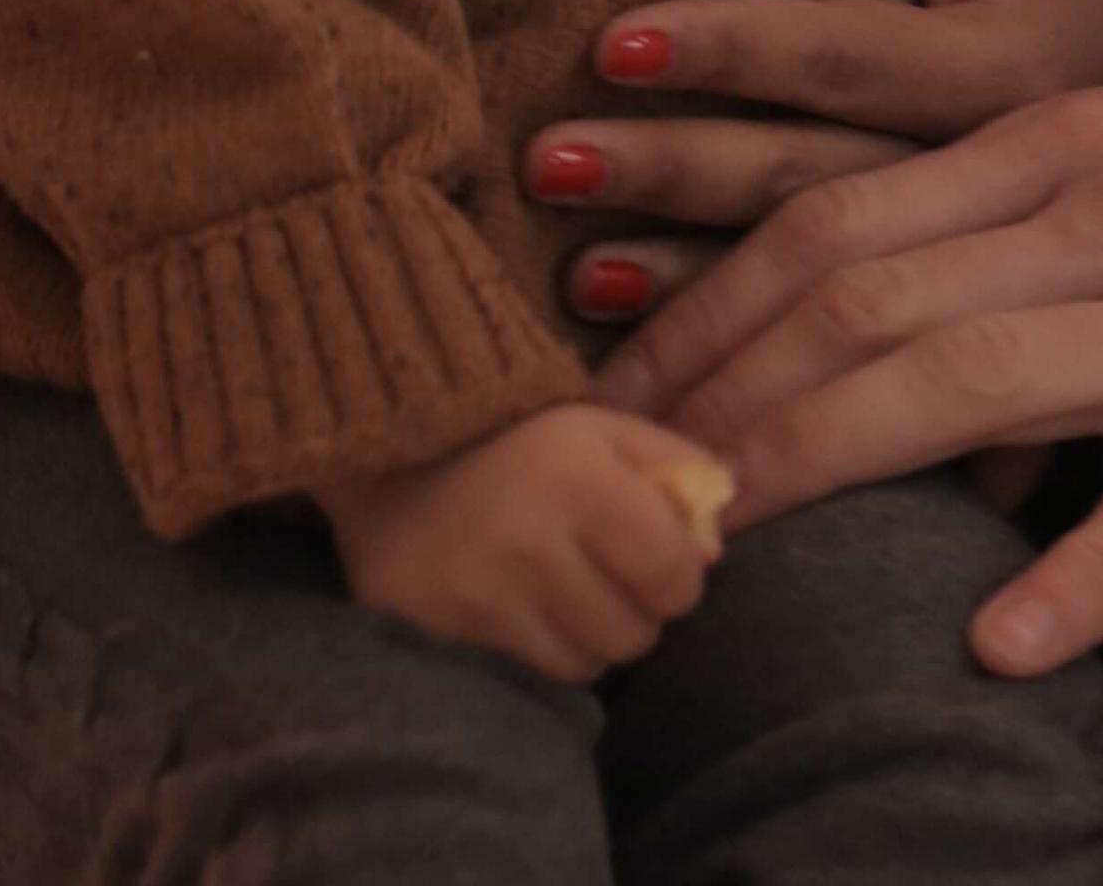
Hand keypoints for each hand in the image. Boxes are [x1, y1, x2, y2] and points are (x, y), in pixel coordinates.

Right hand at [317, 402, 735, 681]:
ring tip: (569, 596)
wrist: (391, 451)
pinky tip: (529, 609)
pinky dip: (547, 650)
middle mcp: (534, 542)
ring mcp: (485, 593)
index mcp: (583, 481)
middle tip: (611, 580)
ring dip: (593, 637)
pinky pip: (536, 671)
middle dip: (637, 612)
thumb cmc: (517, 437)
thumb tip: (712, 552)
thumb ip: (675, 471)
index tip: (657, 561)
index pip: (674, 576)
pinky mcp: (448, 627)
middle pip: (636, 633)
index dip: (679, 578)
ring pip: (590, 663)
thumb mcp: (603, 430)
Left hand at [533, 0, 1102, 322]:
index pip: (853, 57)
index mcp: (1014, 74)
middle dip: (678, 172)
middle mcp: (987, 185)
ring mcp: (964, 272)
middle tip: (545, 157)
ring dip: (687, 288)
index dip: (736, 49)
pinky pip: (827, 347)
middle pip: (815, 183)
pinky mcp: (937, 322)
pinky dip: (730, 346)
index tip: (613, 39)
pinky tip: (635, 345)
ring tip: (568, 272)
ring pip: (813, 286)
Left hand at [585, 58, 1102, 676]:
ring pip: (972, 382)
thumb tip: (879, 310)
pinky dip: (1077, 580)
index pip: (839, 219)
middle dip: (713, 394)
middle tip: (611, 489)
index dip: (704, 310)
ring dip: (818, 466)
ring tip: (711, 549)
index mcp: (1079, 140)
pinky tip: (994, 643)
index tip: (611, 397)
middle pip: (865, 298)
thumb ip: (1030, 217)